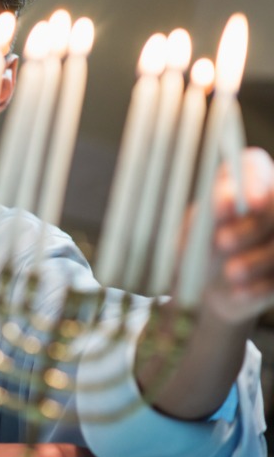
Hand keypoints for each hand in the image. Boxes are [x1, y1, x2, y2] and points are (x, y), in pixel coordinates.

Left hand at [204, 147, 273, 322]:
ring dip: (257, 259)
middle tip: (221, 242)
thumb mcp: (191, 234)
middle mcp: (266, 202)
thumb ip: (210, 217)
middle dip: (251, 226)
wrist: (203, 293)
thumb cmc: (193, 253)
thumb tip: (231, 200)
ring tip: (230, 273)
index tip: (243, 203)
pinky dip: (262, 285)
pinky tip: (239, 291)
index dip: (253, 179)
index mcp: (236, 184)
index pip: (253, 163)